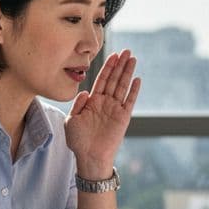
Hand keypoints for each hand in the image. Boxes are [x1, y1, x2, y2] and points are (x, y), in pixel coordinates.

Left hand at [64, 49, 140, 174]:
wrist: (89, 157)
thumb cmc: (78, 141)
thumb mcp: (72, 120)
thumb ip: (78, 105)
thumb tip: (86, 92)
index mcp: (93, 102)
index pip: (102, 80)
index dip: (107, 67)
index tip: (113, 55)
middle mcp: (105, 103)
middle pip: (114, 79)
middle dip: (120, 65)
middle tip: (126, 51)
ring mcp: (115, 109)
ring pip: (123, 86)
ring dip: (128, 72)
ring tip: (133, 59)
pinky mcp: (123, 118)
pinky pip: (129, 101)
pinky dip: (133, 90)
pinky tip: (137, 79)